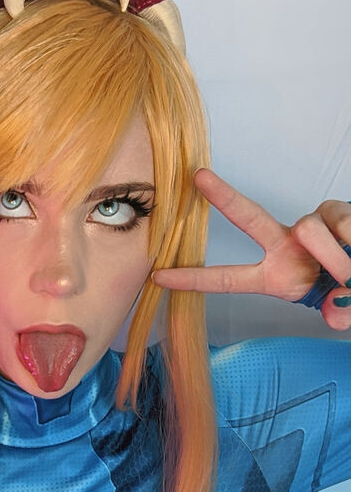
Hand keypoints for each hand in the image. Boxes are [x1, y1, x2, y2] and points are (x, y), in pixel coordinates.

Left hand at [151, 169, 350, 330]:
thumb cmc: (345, 290)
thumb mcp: (339, 309)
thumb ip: (338, 313)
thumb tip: (337, 314)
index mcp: (273, 275)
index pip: (228, 279)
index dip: (194, 279)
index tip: (159, 277)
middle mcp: (285, 244)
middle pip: (249, 218)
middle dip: (224, 198)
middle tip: (199, 177)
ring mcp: (309, 225)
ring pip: (309, 231)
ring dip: (334, 257)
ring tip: (349, 273)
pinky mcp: (333, 211)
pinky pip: (338, 221)